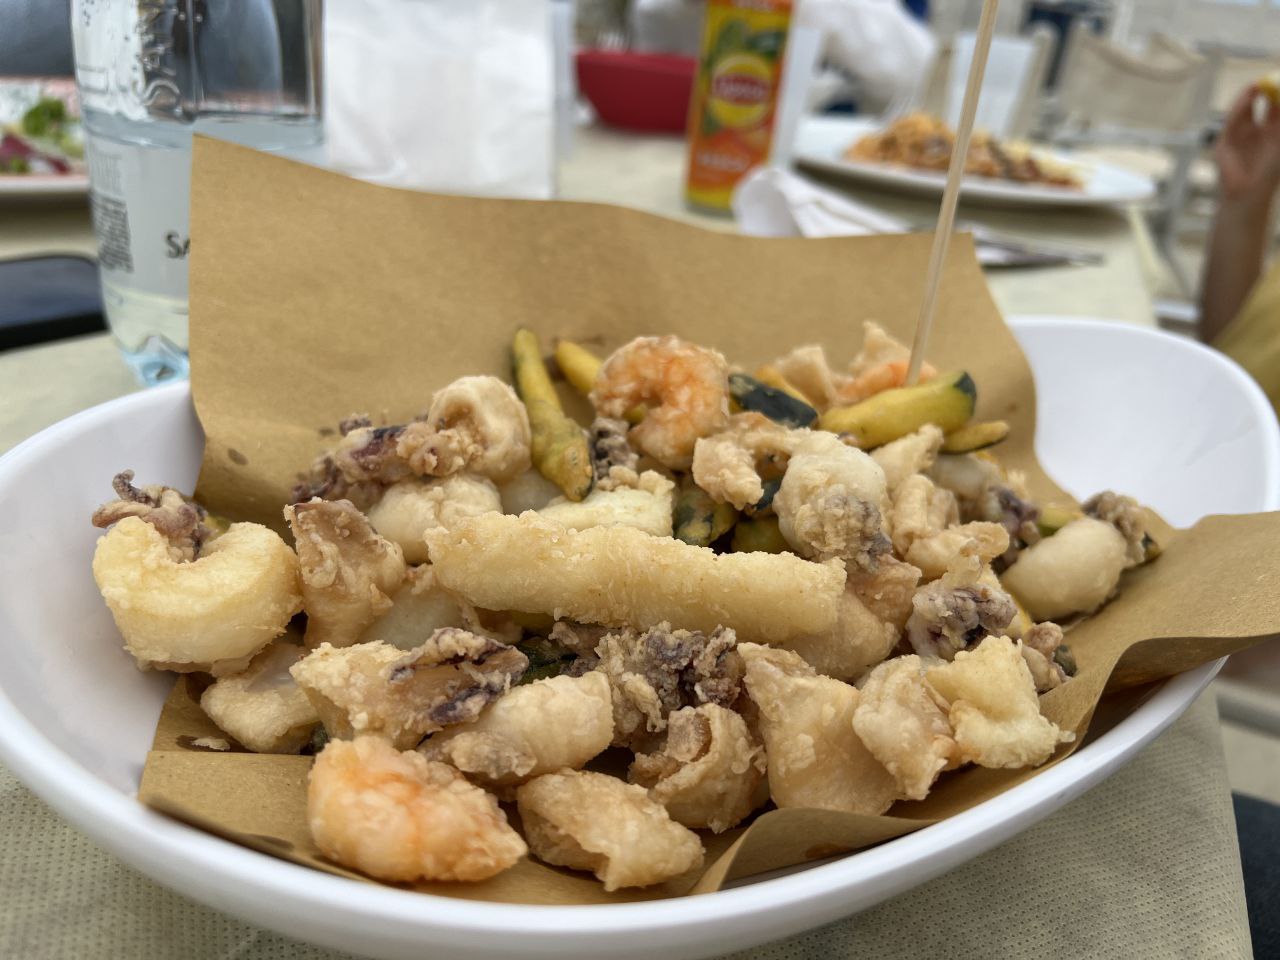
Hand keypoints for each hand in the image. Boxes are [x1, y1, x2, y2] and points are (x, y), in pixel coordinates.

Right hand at [1216, 84, 1279, 203]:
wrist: (1250, 191)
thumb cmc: (1270, 170)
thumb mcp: (1279, 138)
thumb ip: (1278, 118)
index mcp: (1272, 134)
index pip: (1274, 108)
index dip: (1277, 93)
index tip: (1278, 79)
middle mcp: (1256, 134)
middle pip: (1260, 105)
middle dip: (1264, 90)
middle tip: (1269, 77)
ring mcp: (1239, 138)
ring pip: (1244, 111)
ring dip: (1249, 96)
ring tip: (1257, 84)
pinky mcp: (1225, 142)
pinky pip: (1232, 120)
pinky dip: (1240, 106)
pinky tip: (1249, 96)